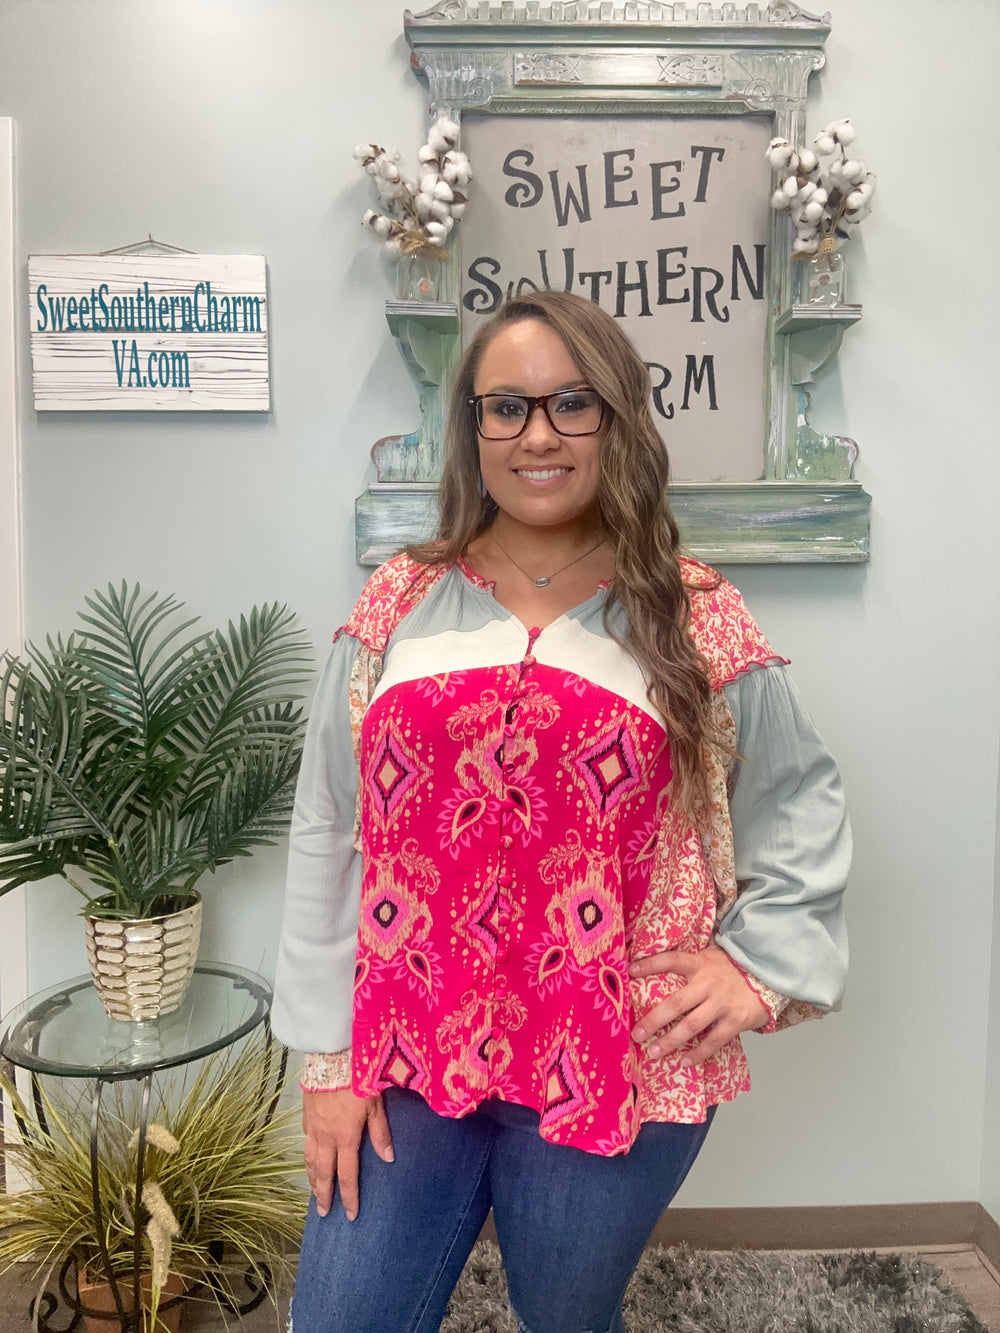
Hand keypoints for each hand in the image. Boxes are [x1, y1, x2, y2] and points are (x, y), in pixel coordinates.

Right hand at [302, 1088, 393, 1220]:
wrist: (330, 1057)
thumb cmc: (356, 1078)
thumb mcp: (375, 1104)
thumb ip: (381, 1132)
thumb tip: (388, 1159)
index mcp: (346, 1137)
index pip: (347, 1175)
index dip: (349, 1197)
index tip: (350, 1215)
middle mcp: (326, 1137)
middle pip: (323, 1173)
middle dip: (324, 1195)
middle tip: (323, 1213)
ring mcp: (313, 1127)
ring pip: (310, 1160)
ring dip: (312, 1178)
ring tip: (314, 1192)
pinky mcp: (306, 1115)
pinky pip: (305, 1142)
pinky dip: (307, 1156)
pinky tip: (310, 1158)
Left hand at [629, 942, 768, 1067]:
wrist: (768, 976)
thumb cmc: (730, 969)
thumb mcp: (709, 956)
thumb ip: (689, 962)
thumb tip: (653, 963)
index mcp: (700, 964)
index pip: (671, 960)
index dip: (650, 964)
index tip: (630, 970)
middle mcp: (708, 984)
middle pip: (676, 1003)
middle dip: (654, 1020)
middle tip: (637, 1034)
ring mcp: (722, 1004)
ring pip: (692, 1026)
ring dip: (671, 1041)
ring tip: (654, 1052)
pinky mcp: (735, 1021)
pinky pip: (713, 1041)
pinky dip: (698, 1053)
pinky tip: (685, 1062)